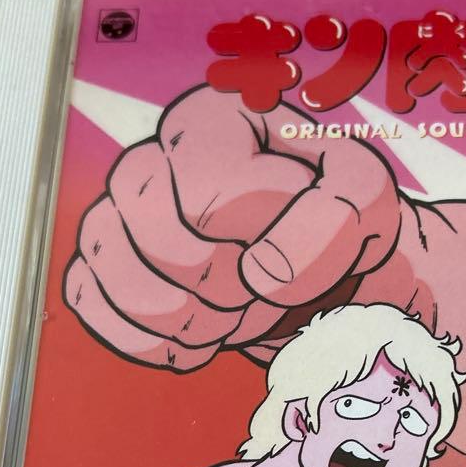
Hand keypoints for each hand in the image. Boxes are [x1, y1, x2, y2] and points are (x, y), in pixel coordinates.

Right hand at [64, 87, 405, 369]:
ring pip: (126, 288)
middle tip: (265, 289)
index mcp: (212, 122)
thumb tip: (263, 272)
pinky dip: (161, 344)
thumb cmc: (338, 225)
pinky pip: (98, 315)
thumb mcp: (367, 204)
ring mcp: (112, 218)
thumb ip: (334, 220)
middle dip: (227, 286)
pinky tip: (205, 331)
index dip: (260, 247)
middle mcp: (149, 162)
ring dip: (198, 322)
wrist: (323, 272)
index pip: (209, 199)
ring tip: (239, 309)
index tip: (294, 255)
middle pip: (160, 245)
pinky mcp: (98, 273)